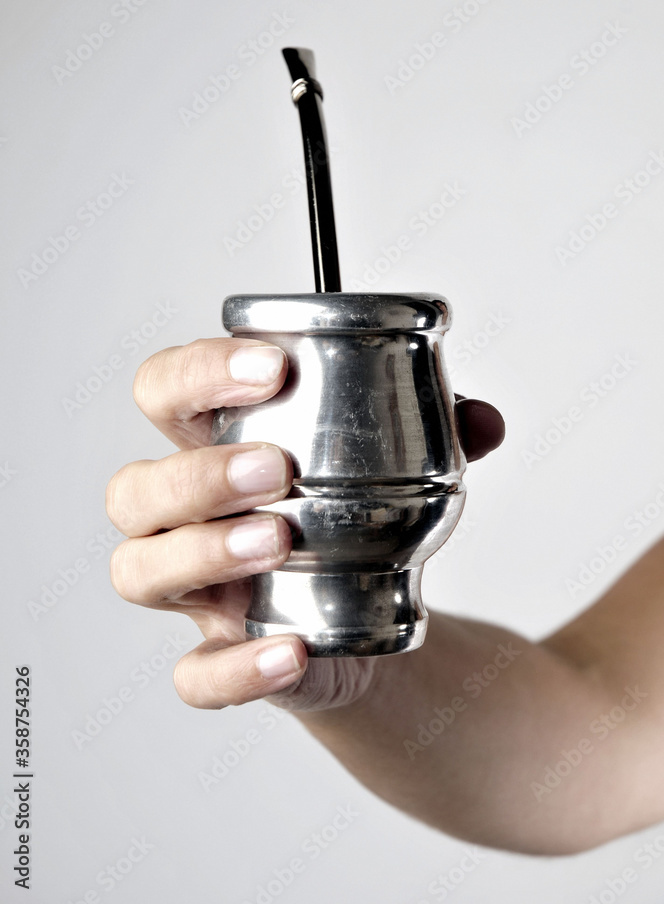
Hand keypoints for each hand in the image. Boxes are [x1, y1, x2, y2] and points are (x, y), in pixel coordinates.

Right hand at [105, 338, 504, 713]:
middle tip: (277, 467)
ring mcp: (198, 593)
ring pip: (139, 571)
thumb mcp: (398, 463)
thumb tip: (483, 421)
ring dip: (202, 550)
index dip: (197, 372)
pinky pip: (195, 678)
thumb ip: (442, 432)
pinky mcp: (225, 659)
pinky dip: (235, 669)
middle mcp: (186, 519)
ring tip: (278, 537)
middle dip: (197, 473)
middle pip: (133, 489)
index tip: (272, 365)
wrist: (374, 618)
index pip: (163, 391)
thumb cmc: (362, 520)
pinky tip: (292, 649)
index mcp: (215, 447)